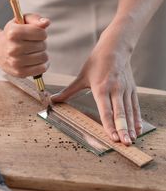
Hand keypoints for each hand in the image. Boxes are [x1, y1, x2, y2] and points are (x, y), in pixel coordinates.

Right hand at [0, 14, 49, 76]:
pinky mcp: (20, 73)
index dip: (42, 33)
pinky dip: (43, 64)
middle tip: (33, 44)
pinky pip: (42, 69)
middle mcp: (13, 48)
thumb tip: (46, 22)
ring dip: (42, 54)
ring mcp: (16, 62)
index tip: (36, 34)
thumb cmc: (13, 35)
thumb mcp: (20, 21)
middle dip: (41, 43)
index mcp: (13, 33)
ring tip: (34, 52)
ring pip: (44, 57)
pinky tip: (37, 61)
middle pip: (43, 45)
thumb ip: (34, 19)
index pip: (41, 33)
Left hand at [51, 23, 142, 145]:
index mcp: (101, 88)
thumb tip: (52, 100)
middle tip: (125, 143)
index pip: (105, 110)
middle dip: (122, 130)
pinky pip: (135, 107)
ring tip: (132, 140)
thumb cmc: (97, 62)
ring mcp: (125, 90)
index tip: (112, 137)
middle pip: (120, 113)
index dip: (109, 125)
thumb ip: (68, 91)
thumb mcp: (81, 76)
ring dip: (131, 127)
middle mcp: (115, 90)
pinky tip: (138, 130)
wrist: (115, 47)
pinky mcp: (132, 90)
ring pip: (129, 112)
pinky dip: (137, 119)